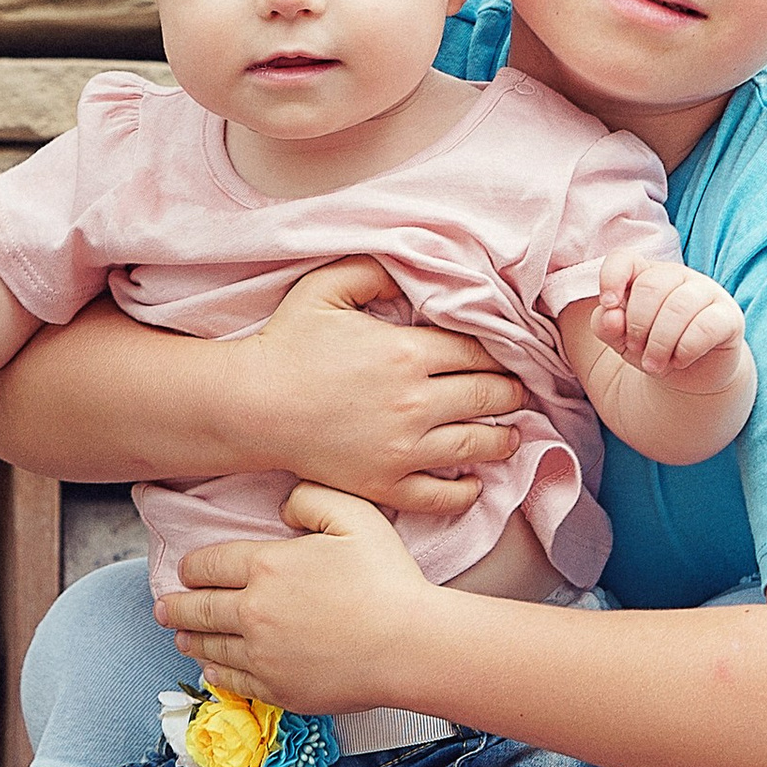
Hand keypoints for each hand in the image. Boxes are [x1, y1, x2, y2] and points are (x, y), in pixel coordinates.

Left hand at [159, 485, 454, 713]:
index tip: (187, 570)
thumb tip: (280, 508)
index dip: (192, 567)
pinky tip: (212, 668)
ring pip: (210, 647)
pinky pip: (233, 680)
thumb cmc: (387, 578)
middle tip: (164, 607)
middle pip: (198, 608)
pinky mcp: (278, 688)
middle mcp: (254, 612)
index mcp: (267, 566)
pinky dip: (215, 671)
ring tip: (180, 636)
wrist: (410, 646)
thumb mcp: (355, 516)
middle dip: (176, 606)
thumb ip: (310, 498)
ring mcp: (263, 655)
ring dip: (190, 639)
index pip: (208, 565)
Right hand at [233, 258, 523, 517]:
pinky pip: (440, 494)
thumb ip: (373, 272)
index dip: (499, 352)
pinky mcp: (386, 483)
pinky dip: (466, 490)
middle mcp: (415, 401)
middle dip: (510, 392)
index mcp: (406, 351)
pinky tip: (474, 481)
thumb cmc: (285, 345)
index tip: (505, 355)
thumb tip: (410, 275)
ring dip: (503, 438)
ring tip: (512, 435)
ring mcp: (403, 447)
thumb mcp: (325, 288)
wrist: (250, 407)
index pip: (477, 350)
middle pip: (488, 395)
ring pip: (476, 444)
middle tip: (516, 392)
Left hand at [593, 252, 750, 393]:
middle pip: (650, 286)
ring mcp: (707, 292)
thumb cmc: (653, 349)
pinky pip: (705, 326)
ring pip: (678, 306)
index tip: (609, 304)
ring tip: (654, 365)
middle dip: (637, 325)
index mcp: (647, 274)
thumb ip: (606, 325)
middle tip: (636, 349)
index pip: (625, 259)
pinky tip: (679, 360)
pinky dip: (685, 349)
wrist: (693, 376)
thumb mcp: (622, 340)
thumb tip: (611, 315)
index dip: (612, 277)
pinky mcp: (729, 316)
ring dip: (659, 343)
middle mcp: (679, 276)